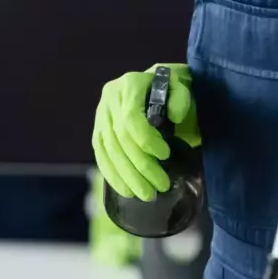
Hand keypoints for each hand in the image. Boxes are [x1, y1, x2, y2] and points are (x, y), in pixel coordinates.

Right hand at [92, 63, 198, 201]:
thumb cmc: (169, 89)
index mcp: (129, 84)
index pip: (131, 118)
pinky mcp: (97, 130)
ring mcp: (101, 115)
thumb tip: (174, 115)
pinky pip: (101, 155)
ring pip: (109, 151)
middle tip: (161, 186)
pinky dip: (112, 175)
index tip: (166, 155)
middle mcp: (110, 98)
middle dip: (141, 167)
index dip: (146, 140)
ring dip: (127, 177)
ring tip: (146, 195)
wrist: (152, 86)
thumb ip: (180, 98)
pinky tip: (126, 190)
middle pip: (120, 139)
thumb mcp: (179, 87)